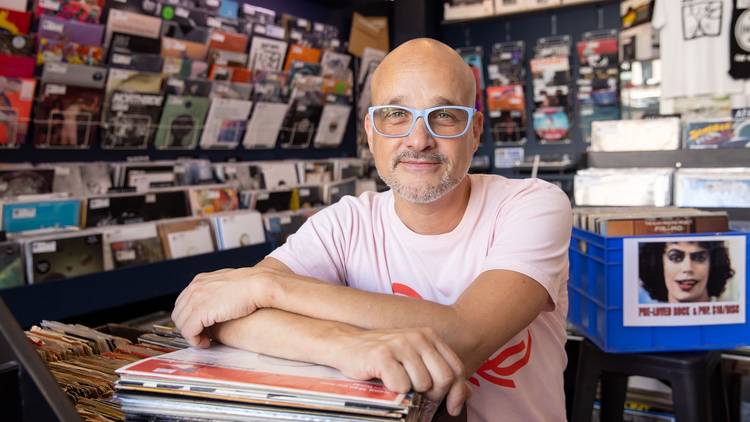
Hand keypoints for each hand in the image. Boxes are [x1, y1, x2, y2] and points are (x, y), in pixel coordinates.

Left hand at [172, 267, 276, 347]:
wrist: (258, 284)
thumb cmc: (250, 286)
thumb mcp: (228, 285)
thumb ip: (218, 293)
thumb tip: (218, 304)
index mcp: (200, 281)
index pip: (183, 302)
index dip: (189, 318)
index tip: (199, 327)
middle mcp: (194, 288)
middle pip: (179, 313)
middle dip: (188, 327)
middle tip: (201, 336)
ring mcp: (195, 299)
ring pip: (182, 324)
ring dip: (191, 335)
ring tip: (204, 341)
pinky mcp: (200, 311)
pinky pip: (189, 332)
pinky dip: (195, 341)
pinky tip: (206, 343)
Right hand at [330, 327, 470, 415]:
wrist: (346, 345)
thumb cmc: (383, 357)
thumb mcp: (415, 359)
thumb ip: (439, 372)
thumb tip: (465, 394)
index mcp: (429, 335)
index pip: (456, 368)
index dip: (457, 392)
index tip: (450, 408)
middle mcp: (418, 336)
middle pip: (443, 378)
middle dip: (434, 396)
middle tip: (420, 398)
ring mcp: (400, 344)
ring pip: (423, 384)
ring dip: (411, 392)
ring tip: (397, 384)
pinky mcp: (382, 354)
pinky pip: (401, 385)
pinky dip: (395, 390)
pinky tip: (385, 380)